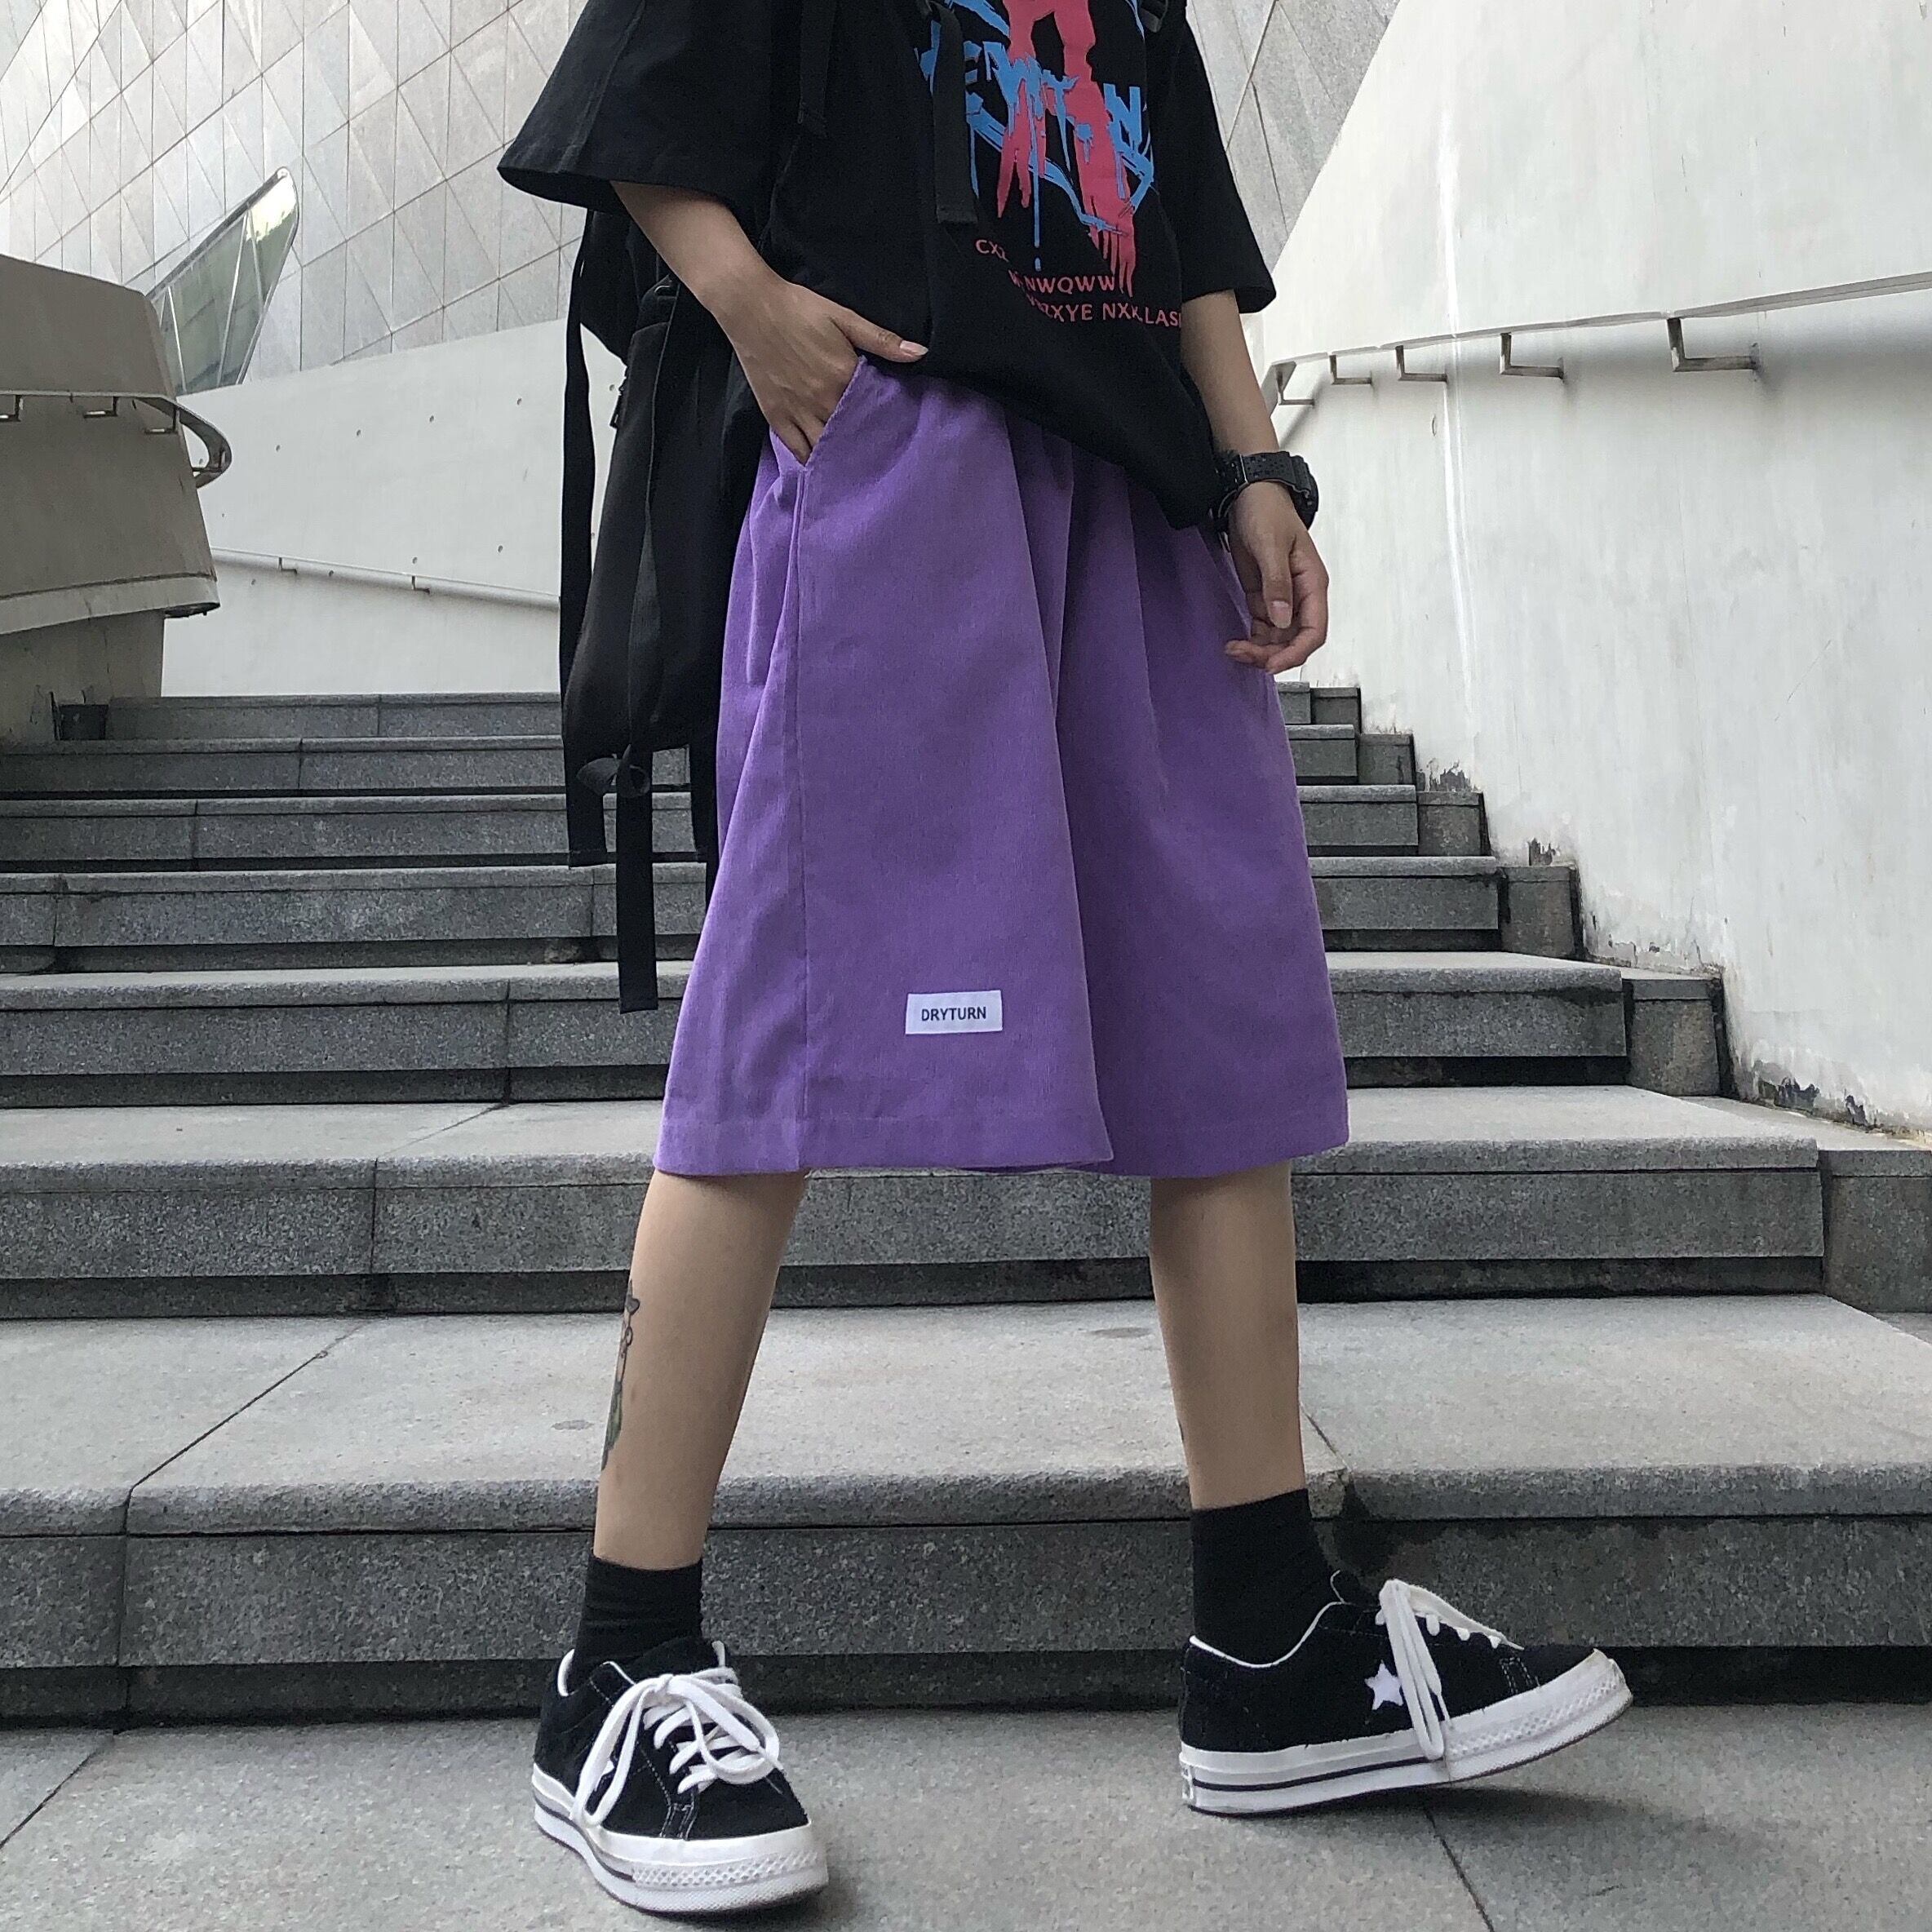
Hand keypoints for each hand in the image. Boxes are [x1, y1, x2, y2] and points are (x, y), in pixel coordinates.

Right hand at [711, 266, 926, 461]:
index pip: (873, 411)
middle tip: (880, 452)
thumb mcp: (844, 318)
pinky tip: (824, 464)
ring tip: (855, 463)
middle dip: (865, 443)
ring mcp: (797, 412)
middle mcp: (822, 401)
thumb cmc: (799, 308)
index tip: (897, 429)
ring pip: (825, 447)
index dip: (886, 421)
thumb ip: (882, 340)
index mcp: (843, 377)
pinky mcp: (776, 416)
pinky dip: (811, 460)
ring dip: (840, 456)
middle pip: (851, 434)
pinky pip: (797, 449)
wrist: (751, 307)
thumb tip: (921, 353)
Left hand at [1223, 481, 1329, 672]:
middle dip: (1272, 654)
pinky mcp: (1264, 597)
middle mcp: (1301, 595)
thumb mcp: (1271, 546)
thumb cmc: (1267, 511)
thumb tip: (1283, 620)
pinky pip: (1263, 629)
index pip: (1314, 631)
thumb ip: (1277, 584)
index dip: (1296, 653)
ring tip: (1234, 650)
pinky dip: (1252, 640)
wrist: (1250, 493)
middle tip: (1243, 655)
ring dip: (1259, 650)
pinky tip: (1236, 644)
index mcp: (1312, 584)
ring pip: (1278, 639)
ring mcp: (1283, 598)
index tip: (1272, 664)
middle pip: (1294, 640)